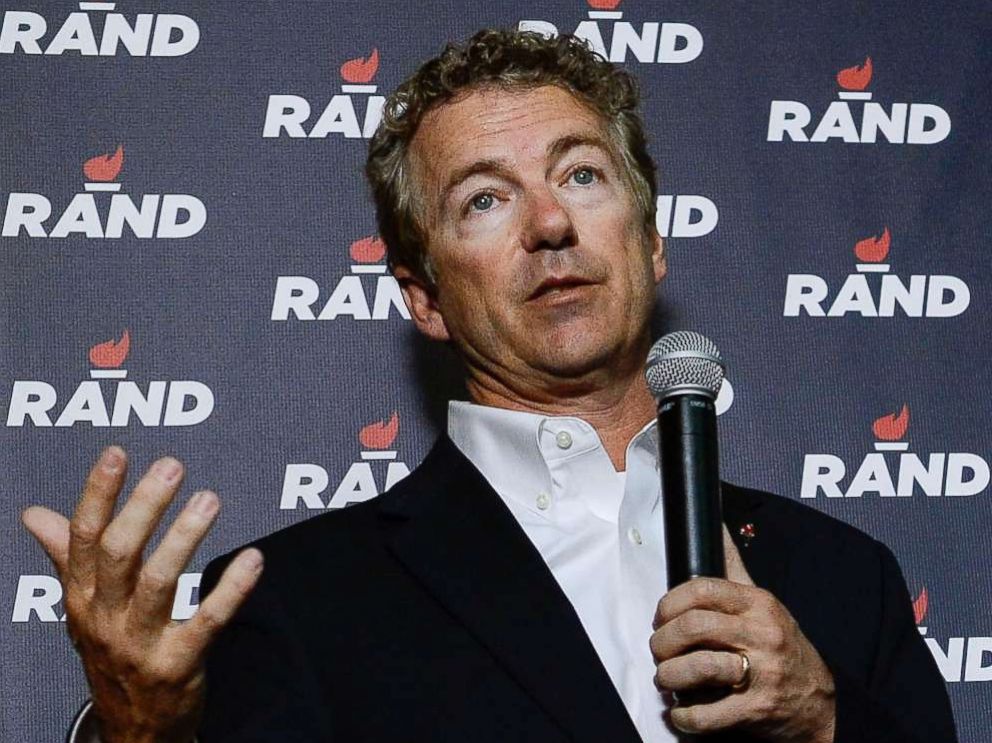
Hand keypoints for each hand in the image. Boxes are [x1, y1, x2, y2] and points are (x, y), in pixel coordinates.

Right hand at [21, 447, 263, 742]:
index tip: (118, 453)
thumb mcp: (83, 608)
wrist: (133, 727)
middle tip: (172, 466)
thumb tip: (35, 514)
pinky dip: (232, 589)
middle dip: (144, 506)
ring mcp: (140, 643)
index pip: (84, 537)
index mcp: (82, 597)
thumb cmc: (113, 653)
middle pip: (119, 553)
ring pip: (159, 582)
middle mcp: (105, 618)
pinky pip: (207, 621)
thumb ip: (67, 556)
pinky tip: (253, 558)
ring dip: (185, 537)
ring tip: (210, 500)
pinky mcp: (179, 663)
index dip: (99, 493)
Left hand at [649, 528, 835, 742]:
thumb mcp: (764, 605)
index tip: (661, 617)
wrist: (821, 704)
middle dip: (662, 641)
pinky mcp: (756, 710)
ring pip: (696, 668)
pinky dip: (684, 715)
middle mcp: (762, 635)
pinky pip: (706, 713)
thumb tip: (718, 528)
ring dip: (668, 676)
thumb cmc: (782, 649)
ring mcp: (761, 674)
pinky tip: (681, 711)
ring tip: (666, 679)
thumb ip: (735, 569)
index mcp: (758, 604)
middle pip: (692, 627)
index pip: (702, 589)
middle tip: (659, 651)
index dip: (670, 602)